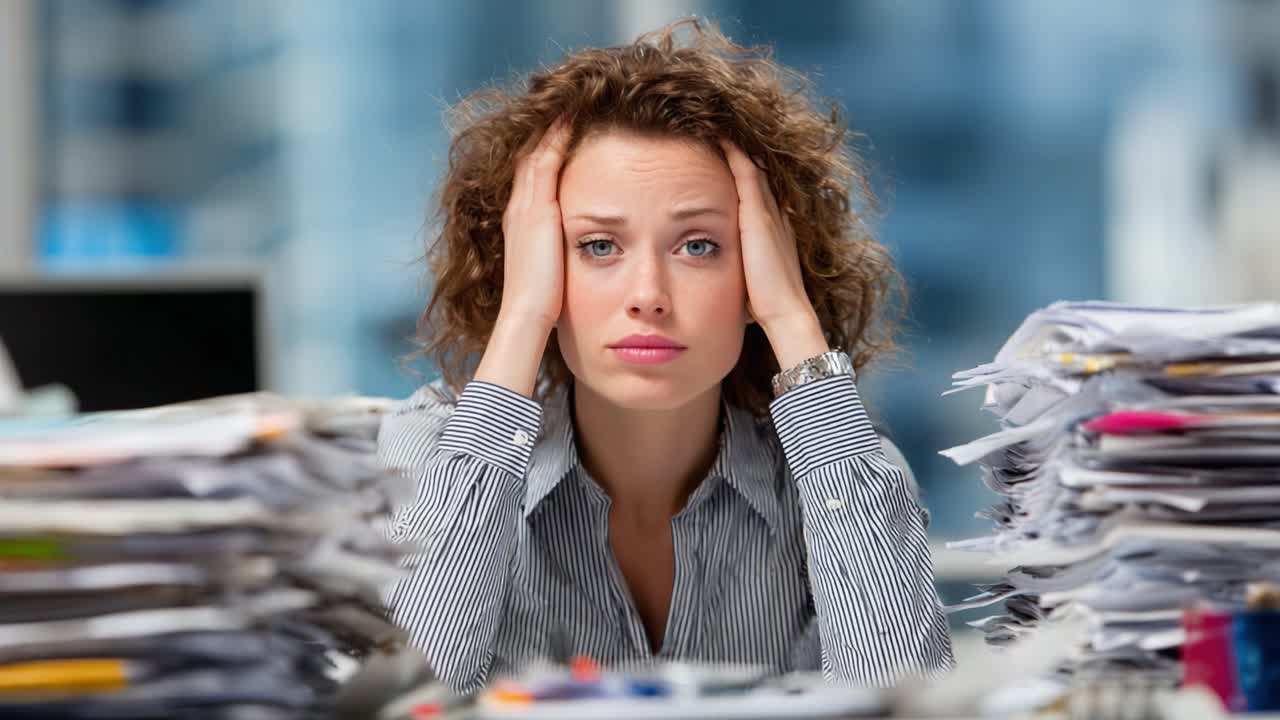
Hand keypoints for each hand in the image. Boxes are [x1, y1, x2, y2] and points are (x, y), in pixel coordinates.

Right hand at [475, 120, 571, 397]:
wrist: (528, 315)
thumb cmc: (544, 304)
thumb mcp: (551, 271)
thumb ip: (558, 256)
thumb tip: (572, 258)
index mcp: (521, 223)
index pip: (531, 174)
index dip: (545, 150)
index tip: (564, 130)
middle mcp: (518, 208)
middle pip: (529, 155)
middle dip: (547, 131)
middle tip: (566, 104)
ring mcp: (525, 206)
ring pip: (536, 151)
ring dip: (553, 126)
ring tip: (572, 103)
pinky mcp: (537, 208)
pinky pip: (545, 158)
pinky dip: (557, 136)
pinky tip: (573, 118)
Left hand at [720, 140, 828, 366]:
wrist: (786, 314)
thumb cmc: (767, 306)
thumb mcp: (753, 282)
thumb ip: (745, 274)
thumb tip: (733, 287)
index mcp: (775, 232)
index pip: (761, 194)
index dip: (750, 174)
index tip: (734, 158)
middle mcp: (776, 217)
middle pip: (761, 175)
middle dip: (746, 154)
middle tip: (729, 129)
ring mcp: (769, 214)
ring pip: (755, 168)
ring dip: (740, 148)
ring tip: (723, 125)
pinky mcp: (758, 216)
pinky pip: (747, 173)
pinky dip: (736, 154)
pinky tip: (722, 137)